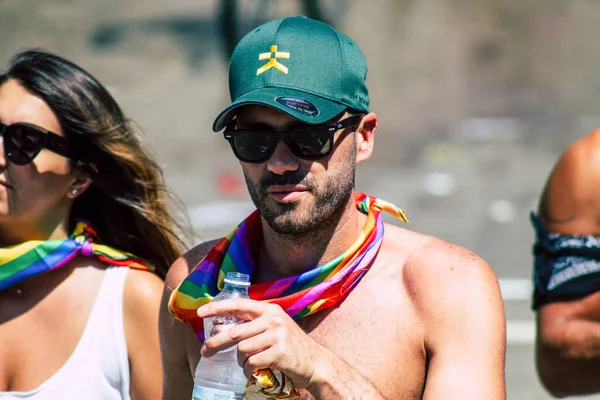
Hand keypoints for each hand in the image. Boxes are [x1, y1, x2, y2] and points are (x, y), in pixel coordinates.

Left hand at [197, 298, 326, 388]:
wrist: (315, 363)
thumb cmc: (290, 347)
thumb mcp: (274, 328)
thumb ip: (253, 325)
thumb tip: (220, 330)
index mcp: (270, 310)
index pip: (239, 304)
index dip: (218, 308)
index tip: (200, 313)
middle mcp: (273, 319)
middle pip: (234, 332)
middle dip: (215, 343)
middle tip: (205, 352)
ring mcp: (277, 335)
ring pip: (242, 350)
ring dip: (241, 362)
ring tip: (249, 365)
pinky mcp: (279, 352)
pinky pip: (252, 363)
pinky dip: (249, 371)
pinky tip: (256, 371)